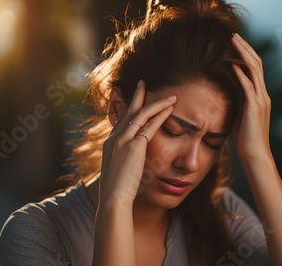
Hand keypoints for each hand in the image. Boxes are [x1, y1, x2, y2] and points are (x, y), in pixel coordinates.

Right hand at [98, 80, 175, 208]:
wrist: (113, 198)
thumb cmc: (117, 190)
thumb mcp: (118, 171)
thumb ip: (124, 161)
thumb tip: (131, 163)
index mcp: (110, 143)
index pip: (121, 119)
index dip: (129, 108)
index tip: (135, 99)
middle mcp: (115, 137)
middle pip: (129, 110)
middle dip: (137, 95)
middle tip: (143, 82)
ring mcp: (123, 140)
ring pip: (141, 114)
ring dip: (157, 103)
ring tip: (170, 96)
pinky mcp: (134, 146)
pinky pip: (150, 125)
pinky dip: (161, 115)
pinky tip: (171, 108)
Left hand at [230, 33, 271, 160]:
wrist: (255, 154)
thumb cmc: (245, 138)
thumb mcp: (239, 115)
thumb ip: (236, 102)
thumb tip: (224, 91)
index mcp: (260, 96)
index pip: (255, 68)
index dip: (246, 54)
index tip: (235, 43)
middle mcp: (263, 95)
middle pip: (256, 64)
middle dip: (244, 47)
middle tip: (233, 34)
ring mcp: (260, 100)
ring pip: (254, 70)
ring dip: (242, 54)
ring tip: (232, 41)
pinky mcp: (254, 107)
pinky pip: (248, 86)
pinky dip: (240, 73)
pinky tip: (232, 63)